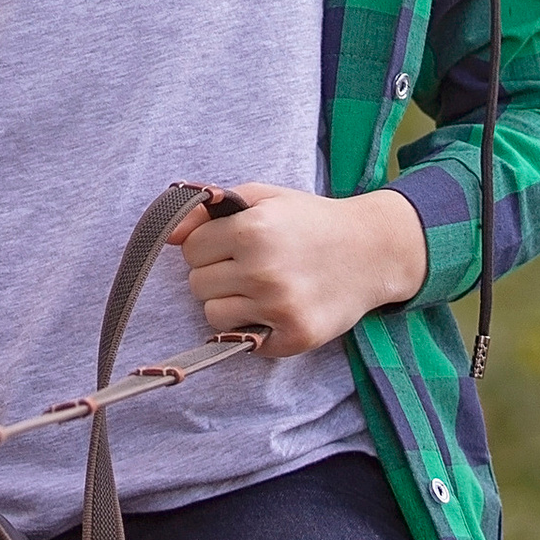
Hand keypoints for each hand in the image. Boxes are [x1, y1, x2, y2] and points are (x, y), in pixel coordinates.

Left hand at [170, 184, 425, 358]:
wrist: (372, 250)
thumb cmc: (310, 220)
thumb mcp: (263, 198)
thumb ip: (210, 210)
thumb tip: (168, 232)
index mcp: (253, 229)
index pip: (191, 250)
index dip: (210, 246)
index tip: (235, 243)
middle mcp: (263, 270)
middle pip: (197, 285)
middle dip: (218, 275)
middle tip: (251, 266)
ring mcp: (279, 307)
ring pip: (214, 316)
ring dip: (231, 304)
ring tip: (263, 288)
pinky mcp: (294, 337)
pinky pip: (243, 341)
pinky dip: (254, 329)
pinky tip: (279, 308)